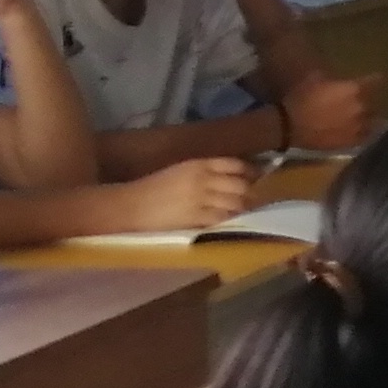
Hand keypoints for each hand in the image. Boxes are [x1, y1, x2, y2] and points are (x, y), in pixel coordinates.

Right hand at [121, 157, 256, 229]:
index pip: (234, 164)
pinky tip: (230, 223)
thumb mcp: (180, 171)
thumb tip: (229, 178)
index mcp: (198, 164)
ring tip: (243, 213)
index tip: (257, 178)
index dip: (249, 171)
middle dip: (249, 193)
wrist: (130, 206)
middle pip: (240, 185)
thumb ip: (204, 172)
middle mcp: (203, 179)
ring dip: (242, 209)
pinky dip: (229, 221)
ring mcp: (201, 199)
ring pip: (235, 203)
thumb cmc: (153, 188)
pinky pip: (222, 219)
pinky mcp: (196, 218)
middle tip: (251, 200)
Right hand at [274, 72, 376, 152]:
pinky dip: (364, 133)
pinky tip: (360, 132)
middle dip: (372, 101)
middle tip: (367, 100)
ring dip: (370, 118)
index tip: (378, 78)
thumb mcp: (315, 79)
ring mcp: (358, 127)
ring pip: (373, 121)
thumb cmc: (301, 98)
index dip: (377, 79)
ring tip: (366, 117)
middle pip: (376, 103)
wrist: (289, 127)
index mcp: (354, 89)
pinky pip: (364, 137)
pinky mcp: (350, 143)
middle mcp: (361, 108)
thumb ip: (333, 77)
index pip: (376, 81)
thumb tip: (340, 77)